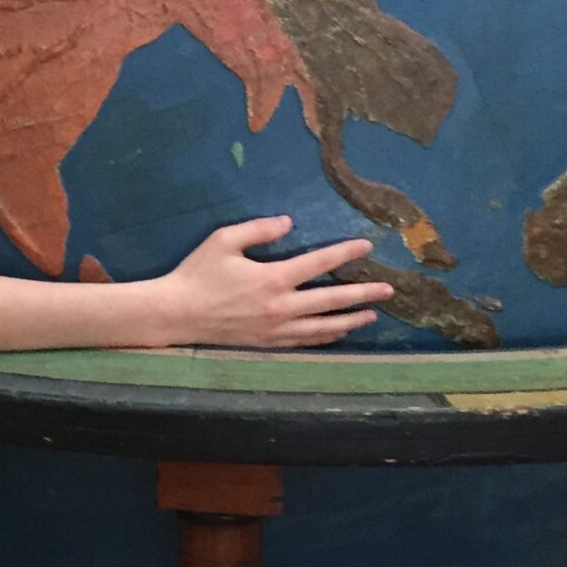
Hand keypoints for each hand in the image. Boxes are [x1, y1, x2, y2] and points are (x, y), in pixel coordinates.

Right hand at [157, 217, 392, 349]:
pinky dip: (327, 337)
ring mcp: (276, 329)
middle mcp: (281, 307)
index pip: (318, 263)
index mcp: (272, 278)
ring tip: (372, 314)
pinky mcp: (269, 343)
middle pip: (331, 300)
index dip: (344, 254)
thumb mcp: (223, 240)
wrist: (177, 314)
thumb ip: (259, 229)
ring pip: (323, 326)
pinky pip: (306, 341)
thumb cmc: (198, 273)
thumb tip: (289, 223)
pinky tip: (338, 332)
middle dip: (363, 294)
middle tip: (389, 290)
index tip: (366, 247)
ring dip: (351, 320)